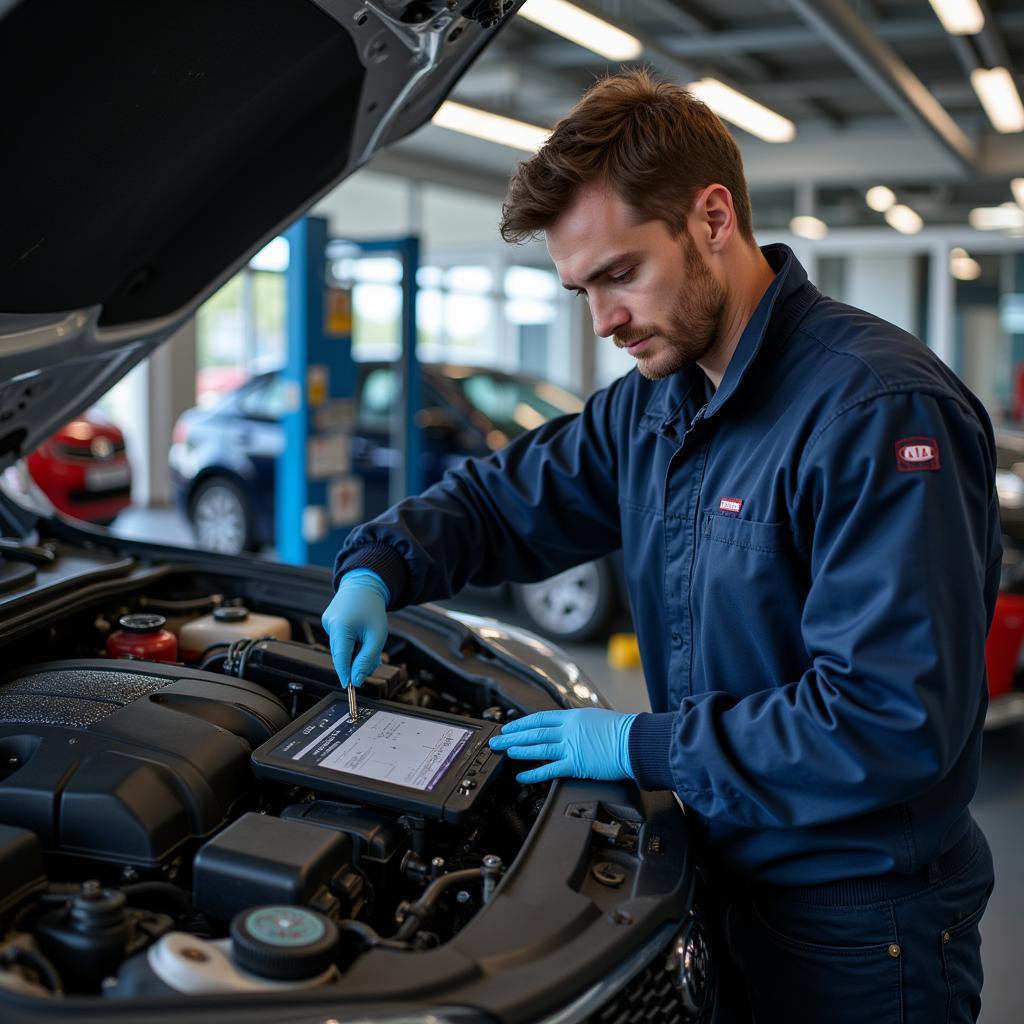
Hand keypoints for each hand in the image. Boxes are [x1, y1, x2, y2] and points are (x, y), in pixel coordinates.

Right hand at [321, 569, 389, 688]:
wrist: (364, 585)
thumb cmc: (372, 608)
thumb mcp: (376, 636)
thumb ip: (367, 659)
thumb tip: (356, 679)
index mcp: (341, 627)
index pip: (341, 658)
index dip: (345, 674)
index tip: (350, 687)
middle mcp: (330, 624)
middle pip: (340, 655)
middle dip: (354, 661)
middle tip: (370, 662)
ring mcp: (327, 622)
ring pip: (340, 648)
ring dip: (353, 651)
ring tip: (367, 641)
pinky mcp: (327, 621)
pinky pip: (338, 639)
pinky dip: (349, 642)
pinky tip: (358, 634)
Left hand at [488, 708, 637, 783]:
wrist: (634, 741)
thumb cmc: (623, 731)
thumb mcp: (596, 718)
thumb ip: (580, 724)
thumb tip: (572, 728)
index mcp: (572, 717)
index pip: (540, 718)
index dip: (522, 723)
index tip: (511, 726)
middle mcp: (568, 730)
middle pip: (534, 732)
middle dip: (513, 736)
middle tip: (498, 739)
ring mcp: (570, 747)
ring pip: (538, 748)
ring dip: (519, 750)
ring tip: (506, 752)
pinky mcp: (575, 764)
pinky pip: (550, 769)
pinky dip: (534, 773)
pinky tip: (523, 776)